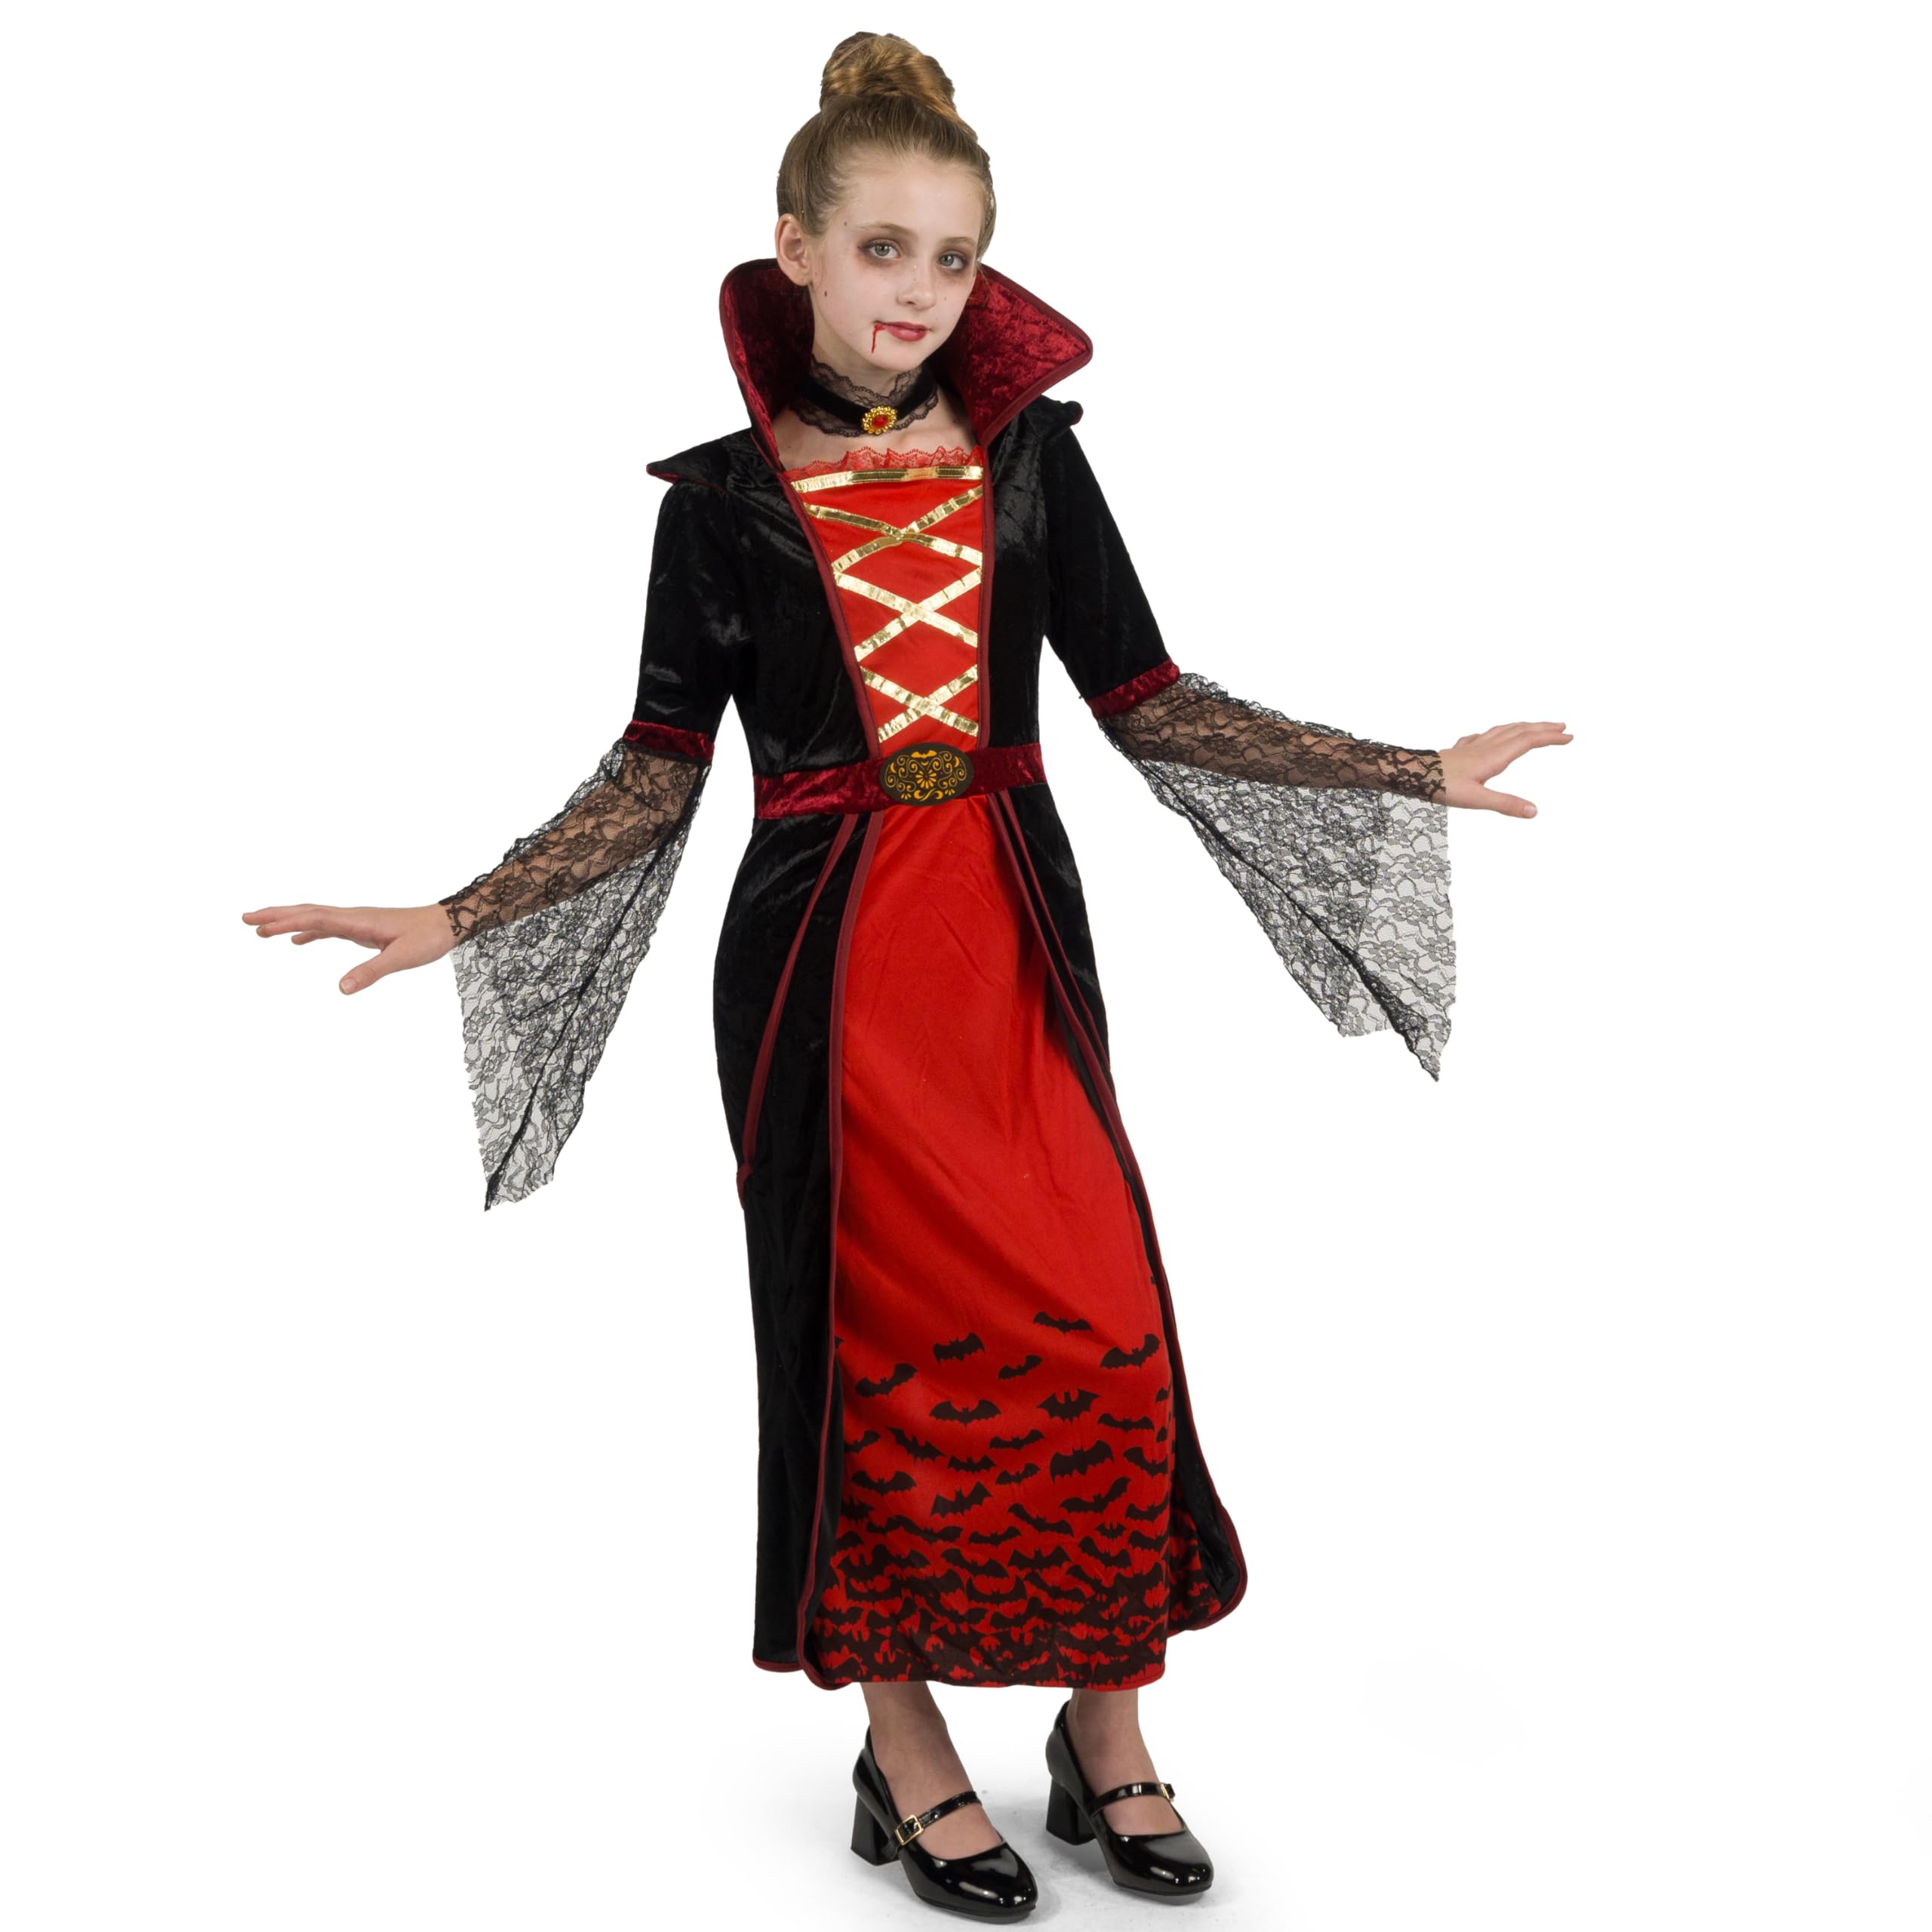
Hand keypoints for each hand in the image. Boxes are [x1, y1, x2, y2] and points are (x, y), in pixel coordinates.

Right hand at [240, 901, 456, 993]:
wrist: (447, 924)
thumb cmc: (426, 939)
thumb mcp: (401, 958)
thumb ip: (371, 972)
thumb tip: (341, 989)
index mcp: (357, 921)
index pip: (314, 920)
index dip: (286, 923)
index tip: (260, 928)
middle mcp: (352, 917)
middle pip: (306, 912)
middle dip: (275, 915)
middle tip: (245, 919)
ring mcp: (356, 921)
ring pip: (313, 917)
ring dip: (286, 921)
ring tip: (259, 929)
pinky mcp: (362, 928)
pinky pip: (327, 927)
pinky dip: (308, 931)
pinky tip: (297, 941)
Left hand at [1437, 721, 1571, 815]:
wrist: (1410, 773)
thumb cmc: (1440, 786)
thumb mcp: (1476, 799)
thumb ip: (1505, 804)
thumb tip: (1534, 811)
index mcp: (1494, 756)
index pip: (1529, 741)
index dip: (1550, 738)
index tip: (1569, 736)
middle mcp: (1486, 746)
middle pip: (1520, 730)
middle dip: (1543, 728)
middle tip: (1562, 727)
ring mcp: (1472, 746)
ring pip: (1504, 729)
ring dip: (1523, 726)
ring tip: (1535, 727)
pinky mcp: (1461, 750)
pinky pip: (1484, 735)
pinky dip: (1498, 732)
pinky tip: (1492, 736)